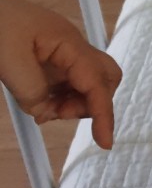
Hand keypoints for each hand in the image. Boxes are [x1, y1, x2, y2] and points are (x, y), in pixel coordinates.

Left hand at [0, 0, 122, 149]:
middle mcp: (74, 49)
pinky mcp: (54, 61)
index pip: (96, 83)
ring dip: (73, 104)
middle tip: (62, 113)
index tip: (105, 142)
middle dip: (93, 104)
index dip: (103, 113)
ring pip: (88, 85)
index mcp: (70, 45)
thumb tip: (47, 110)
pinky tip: (41, 103)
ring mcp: (65, 54)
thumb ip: (32, 93)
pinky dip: (61, 99)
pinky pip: (69, 85)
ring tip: (44, 108)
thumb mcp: (10, 64)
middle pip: (106, 79)